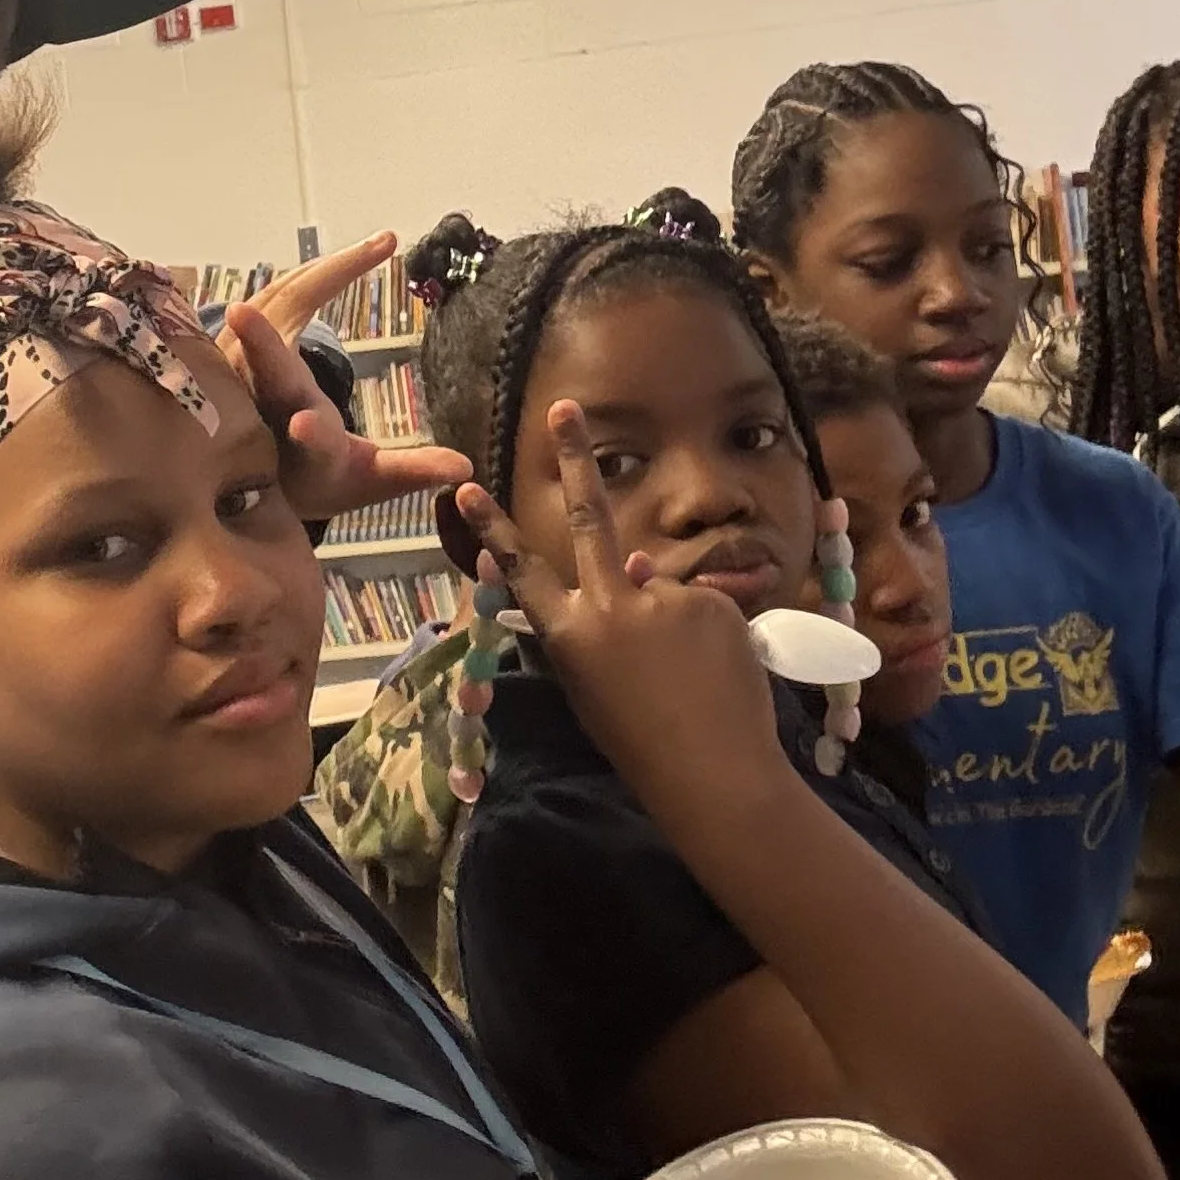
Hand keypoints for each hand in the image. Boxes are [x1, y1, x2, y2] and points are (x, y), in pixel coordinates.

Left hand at [220, 233, 469, 523]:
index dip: (310, 437)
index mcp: (305, 450)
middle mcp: (267, 408)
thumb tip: (465, 466)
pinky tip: (354, 257)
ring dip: (317, 279)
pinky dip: (314, 273)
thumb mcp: (367, 480)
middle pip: (266, 376)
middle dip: (260, 347)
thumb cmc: (320, 471)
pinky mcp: (239, 339)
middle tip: (246, 311)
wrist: (257, 460)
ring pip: (273, 315)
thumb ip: (413, 471)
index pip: (308, 446)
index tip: (306, 424)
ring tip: (377, 248)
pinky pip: (277, 296)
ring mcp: (244, 370)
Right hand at [454, 401, 787, 796]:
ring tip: (686, 679)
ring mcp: (661, 600)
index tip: (465, 487)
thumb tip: (635, 562)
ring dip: (672, 624)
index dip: (492, 529)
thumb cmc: (642, 742)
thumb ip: (604, 623)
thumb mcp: (598, 686)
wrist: (713, 772)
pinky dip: (708, 633)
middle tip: (564, 408)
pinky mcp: (710, 602)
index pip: (522, 572)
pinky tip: (712, 672)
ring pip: (662, 590)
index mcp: (570, 636)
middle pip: (588, 517)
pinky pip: (703, 606)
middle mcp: (608, 607)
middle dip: (574, 459)